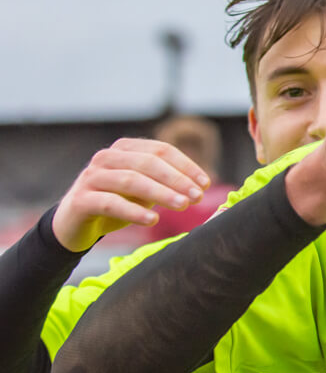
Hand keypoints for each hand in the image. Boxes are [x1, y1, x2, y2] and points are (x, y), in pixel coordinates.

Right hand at [51, 138, 210, 251]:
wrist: (73, 224)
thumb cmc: (115, 203)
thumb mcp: (143, 191)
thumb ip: (164, 184)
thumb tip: (200, 186)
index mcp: (124, 148)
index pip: (161, 150)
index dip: (186, 166)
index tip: (206, 184)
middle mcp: (106, 157)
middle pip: (148, 163)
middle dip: (177, 180)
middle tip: (198, 197)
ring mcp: (91, 177)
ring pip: (132, 181)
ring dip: (161, 193)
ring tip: (183, 205)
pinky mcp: (81, 199)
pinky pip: (111, 203)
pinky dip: (134, 211)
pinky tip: (154, 220)